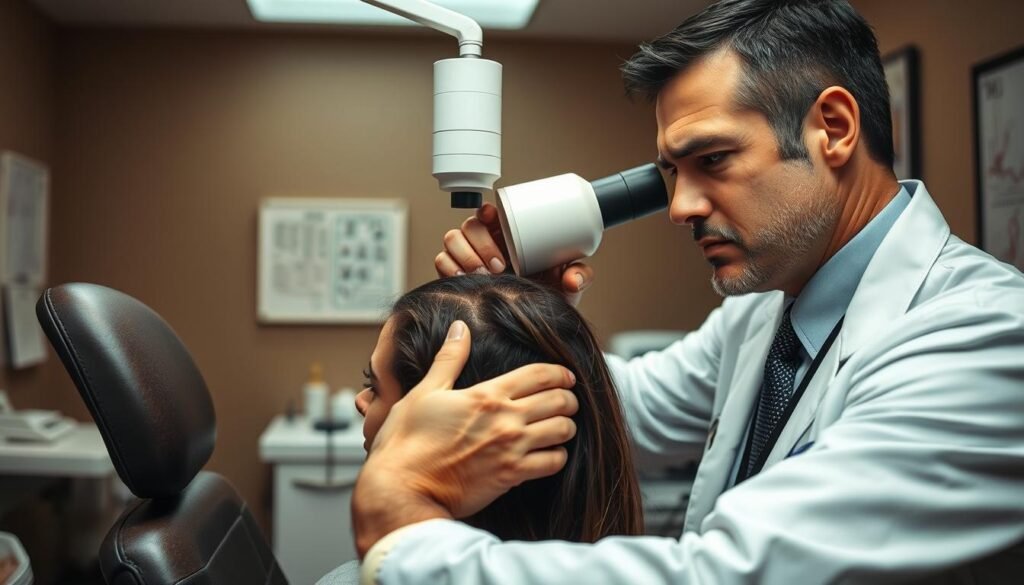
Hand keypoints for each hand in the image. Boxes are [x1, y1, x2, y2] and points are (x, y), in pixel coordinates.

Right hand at [352, 321, 578, 555]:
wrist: (403, 487)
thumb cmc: (407, 441)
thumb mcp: (424, 392)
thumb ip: (449, 359)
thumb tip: (460, 328)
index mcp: (487, 395)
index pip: (539, 375)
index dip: (560, 373)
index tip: (566, 376)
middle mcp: (505, 419)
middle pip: (559, 400)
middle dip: (569, 398)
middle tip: (567, 401)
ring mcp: (511, 448)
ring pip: (562, 430)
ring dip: (567, 427)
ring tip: (562, 427)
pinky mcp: (511, 476)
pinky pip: (553, 463)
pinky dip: (557, 457)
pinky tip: (550, 454)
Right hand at [435, 202, 594, 304]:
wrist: (528, 329)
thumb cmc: (545, 301)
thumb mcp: (568, 287)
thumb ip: (579, 276)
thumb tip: (574, 277)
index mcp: (508, 236)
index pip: (491, 212)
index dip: (488, 210)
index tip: (494, 217)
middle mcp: (485, 243)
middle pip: (469, 225)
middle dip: (481, 242)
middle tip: (499, 264)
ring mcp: (467, 257)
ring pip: (452, 239)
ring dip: (465, 254)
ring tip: (483, 274)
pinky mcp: (453, 274)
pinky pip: (441, 260)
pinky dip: (449, 266)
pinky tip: (464, 278)